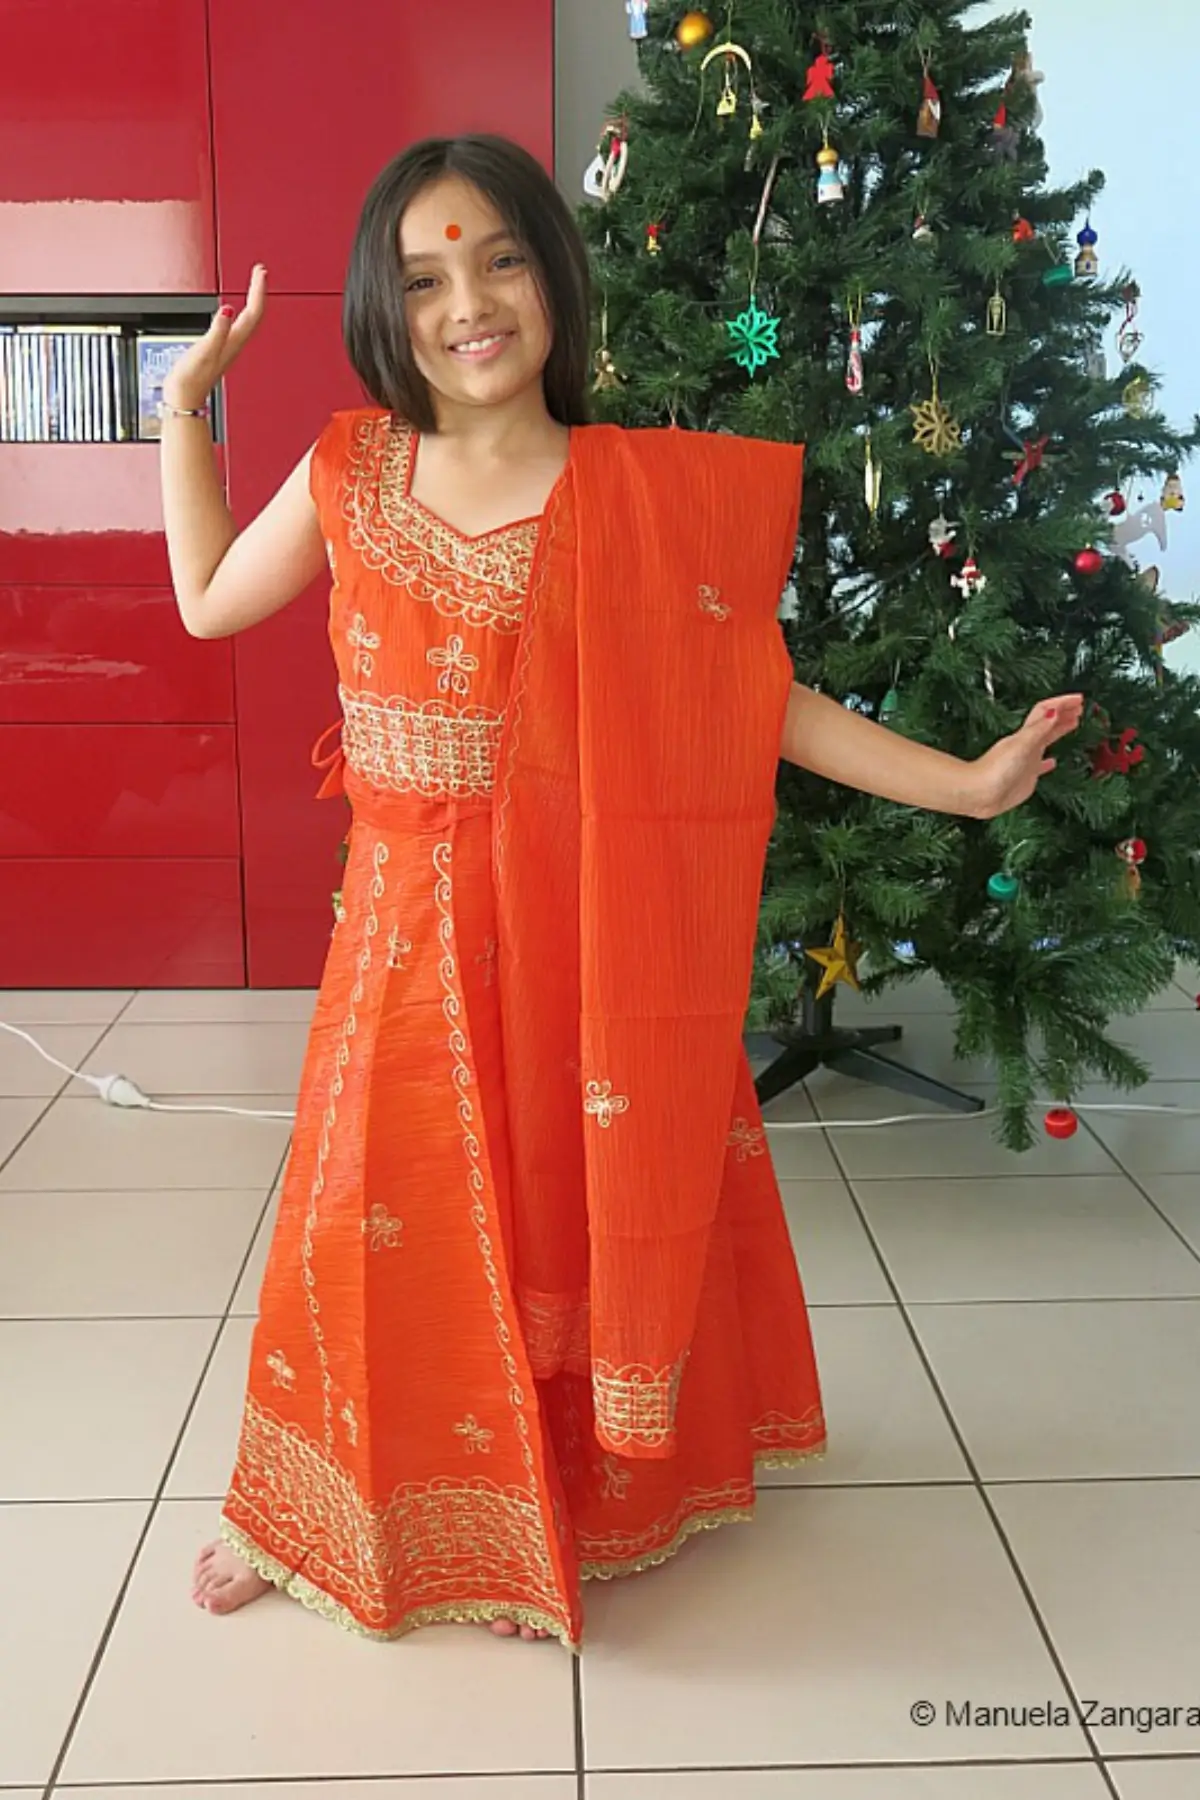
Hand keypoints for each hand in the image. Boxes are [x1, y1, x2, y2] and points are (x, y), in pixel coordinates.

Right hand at [162, 264, 267, 409]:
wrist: (184, 397)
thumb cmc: (192, 377)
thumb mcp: (205, 350)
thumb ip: (218, 329)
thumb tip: (229, 309)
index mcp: (234, 340)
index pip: (253, 311)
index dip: (258, 290)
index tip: (260, 271)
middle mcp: (235, 343)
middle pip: (254, 313)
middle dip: (257, 290)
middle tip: (259, 272)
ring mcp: (228, 346)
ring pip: (247, 319)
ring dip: (251, 301)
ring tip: (253, 285)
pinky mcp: (219, 348)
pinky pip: (236, 326)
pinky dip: (238, 313)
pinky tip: (232, 310)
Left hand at [967, 694, 1084, 818]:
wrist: (978, 794)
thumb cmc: (994, 770)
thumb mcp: (1020, 745)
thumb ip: (1038, 729)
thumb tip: (1054, 711)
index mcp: (1026, 735)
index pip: (1046, 711)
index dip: (1062, 703)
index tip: (1079, 698)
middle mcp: (1026, 745)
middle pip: (1048, 723)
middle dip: (1064, 713)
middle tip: (1079, 707)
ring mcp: (1026, 760)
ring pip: (1046, 740)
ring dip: (1059, 730)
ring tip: (1072, 723)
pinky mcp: (1025, 777)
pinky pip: (1040, 766)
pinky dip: (1048, 762)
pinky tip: (1052, 762)